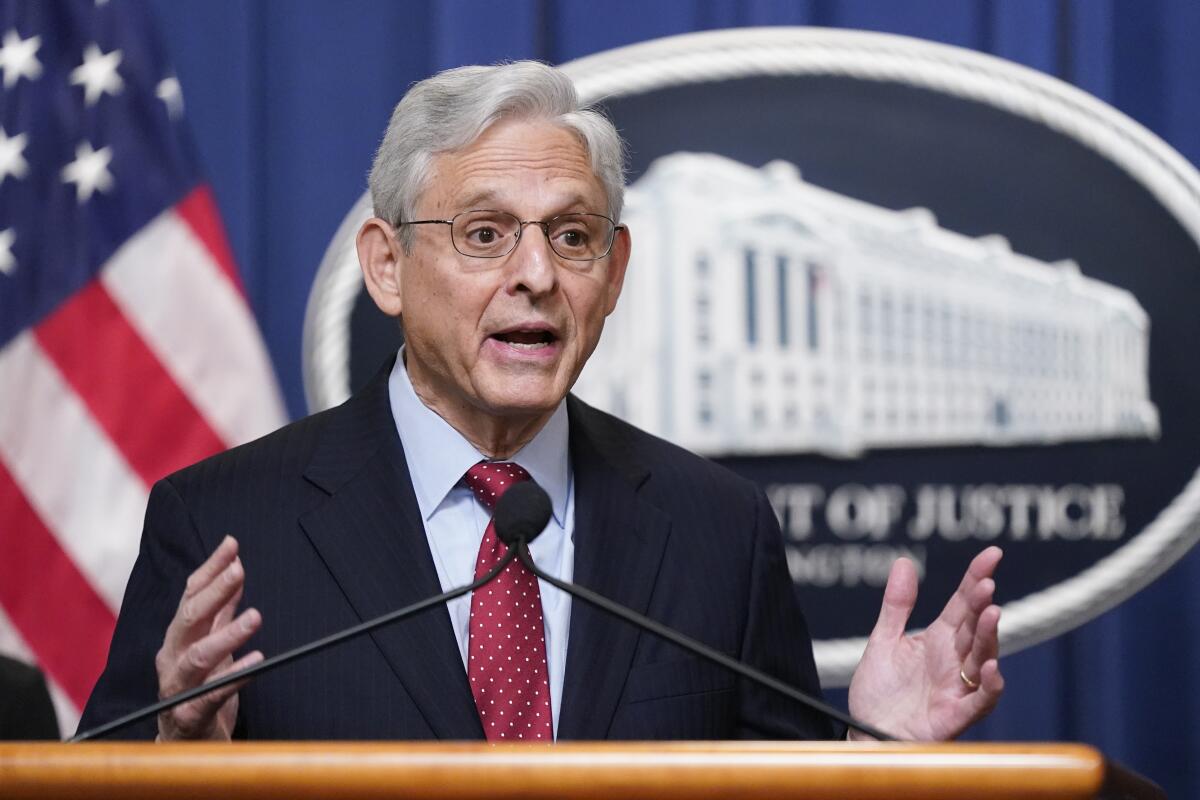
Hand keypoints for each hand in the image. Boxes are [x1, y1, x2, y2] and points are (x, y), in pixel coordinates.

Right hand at [154, 535, 262, 739]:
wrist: (187, 746)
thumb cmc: (201, 689)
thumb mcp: (213, 643)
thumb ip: (222, 609)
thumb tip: (236, 567)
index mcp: (178, 637)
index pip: (190, 595)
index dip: (210, 569)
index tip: (231, 544)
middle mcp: (171, 657)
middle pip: (189, 619)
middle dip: (213, 592)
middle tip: (238, 570)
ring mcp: (176, 688)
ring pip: (198, 656)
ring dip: (227, 635)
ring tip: (255, 617)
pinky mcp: (188, 717)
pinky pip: (211, 694)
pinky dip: (234, 677)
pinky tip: (257, 663)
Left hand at [847, 547, 1002, 740]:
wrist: (867, 733)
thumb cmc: (879, 692)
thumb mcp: (883, 640)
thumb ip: (896, 605)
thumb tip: (904, 561)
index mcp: (939, 640)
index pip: (962, 604)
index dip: (976, 578)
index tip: (992, 554)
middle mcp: (953, 661)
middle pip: (974, 628)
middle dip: (982, 605)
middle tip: (986, 584)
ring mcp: (957, 687)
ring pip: (982, 658)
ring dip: (989, 637)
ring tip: (991, 613)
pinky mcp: (955, 715)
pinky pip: (979, 700)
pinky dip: (989, 685)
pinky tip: (992, 667)